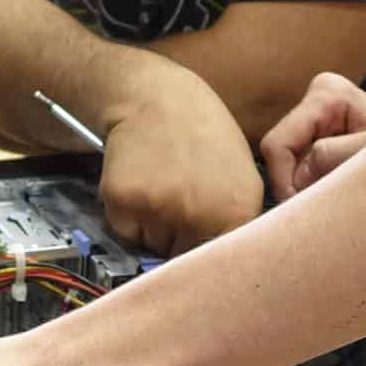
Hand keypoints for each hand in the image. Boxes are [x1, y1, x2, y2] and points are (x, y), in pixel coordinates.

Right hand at [97, 85, 262, 256]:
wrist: (158, 99)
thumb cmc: (204, 135)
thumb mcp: (242, 179)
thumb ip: (237, 225)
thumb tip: (223, 267)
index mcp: (235, 213)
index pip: (220, 264)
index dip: (207, 256)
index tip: (201, 245)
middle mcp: (197, 217)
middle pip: (182, 258)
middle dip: (180, 238)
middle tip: (181, 195)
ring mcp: (157, 210)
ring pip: (152, 245)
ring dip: (153, 226)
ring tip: (163, 184)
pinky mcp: (122, 202)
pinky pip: (125, 231)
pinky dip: (128, 215)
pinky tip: (141, 181)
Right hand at [258, 73, 365, 202]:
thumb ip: (337, 156)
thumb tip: (300, 175)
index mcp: (327, 93)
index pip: (279, 142)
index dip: (284, 180)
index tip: (303, 207)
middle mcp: (316, 100)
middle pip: (279, 154)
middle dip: (294, 184)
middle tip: (319, 209)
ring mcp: (315, 120)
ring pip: (286, 166)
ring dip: (305, 188)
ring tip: (335, 198)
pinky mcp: (318, 139)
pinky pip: (298, 170)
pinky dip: (311, 188)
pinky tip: (333, 193)